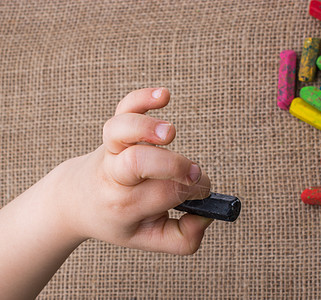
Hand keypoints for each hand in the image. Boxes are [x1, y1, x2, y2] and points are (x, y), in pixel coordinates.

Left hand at [46, 88, 212, 254]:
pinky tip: (164, 96)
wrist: (78, 199)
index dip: (194, 191)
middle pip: (138, 163)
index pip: (166, 193)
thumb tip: (206, 214)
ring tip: (170, 133)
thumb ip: (184, 238)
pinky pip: (124, 106)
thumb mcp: (147, 239)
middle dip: (175, 166)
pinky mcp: (115, 130)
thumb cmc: (118, 219)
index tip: (201, 192)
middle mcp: (114, 175)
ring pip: (120, 130)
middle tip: (193, 174)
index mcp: (124, 205)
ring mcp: (112, 149)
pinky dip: (143, 97)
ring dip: (147, 128)